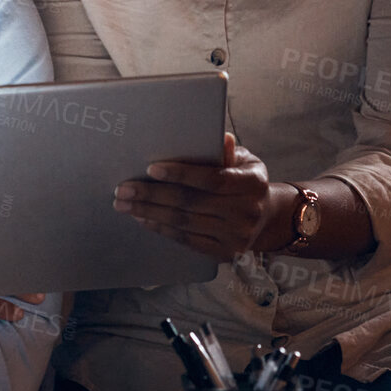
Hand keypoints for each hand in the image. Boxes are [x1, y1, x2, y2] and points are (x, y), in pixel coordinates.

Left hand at [113, 133, 287, 259]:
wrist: (268, 217)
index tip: (150, 169)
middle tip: (123, 189)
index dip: (180, 174)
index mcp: (252, 183)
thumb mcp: (245, 160)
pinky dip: (162, 229)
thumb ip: (226, 152)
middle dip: (151, 195)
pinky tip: (144, 219)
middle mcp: (246, 212)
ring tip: (125, 204)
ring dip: (149, 213)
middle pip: (190, 203)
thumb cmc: (246, 180)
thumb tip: (218, 137)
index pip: (212, 179)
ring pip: (184, 224)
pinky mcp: (225, 253)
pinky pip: (187, 241)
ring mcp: (236, 236)